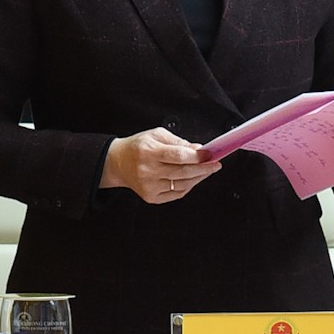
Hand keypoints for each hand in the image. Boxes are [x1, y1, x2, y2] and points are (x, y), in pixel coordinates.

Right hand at [101, 127, 221, 203]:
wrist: (118, 163)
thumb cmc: (138, 147)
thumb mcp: (156, 135)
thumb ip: (178, 142)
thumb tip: (198, 149)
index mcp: (149, 152)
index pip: (178, 156)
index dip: (197, 156)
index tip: (210, 154)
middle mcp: (148, 171)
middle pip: (183, 172)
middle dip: (204, 168)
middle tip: (216, 163)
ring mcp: (149, 187)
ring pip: (183, 184)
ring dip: (199, 177)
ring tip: (207, 170)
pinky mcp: (151, 197)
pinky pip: (178, 194)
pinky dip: (189, 186)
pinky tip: (194, 178)